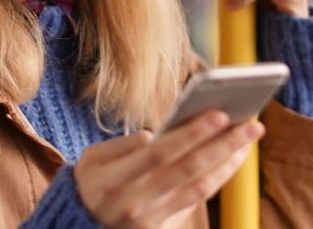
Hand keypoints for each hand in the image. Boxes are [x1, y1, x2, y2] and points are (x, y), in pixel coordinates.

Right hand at [74, 111, 263, 227]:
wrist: (81, 225)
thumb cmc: (88, 182)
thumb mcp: (90, 159)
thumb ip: (119, 147)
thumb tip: (151, 136)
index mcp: (115, 179)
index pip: (160, 154)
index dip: (190, 135)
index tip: (218, 115)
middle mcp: (137, 201)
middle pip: (187, 171)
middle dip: (222, 146)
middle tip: (250, 124)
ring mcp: (152, 218)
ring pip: (198, 189)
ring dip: (227, 163)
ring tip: (247, 140)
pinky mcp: (163, 228)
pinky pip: (195, 202)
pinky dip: (216, 179)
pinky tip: (230, 160)